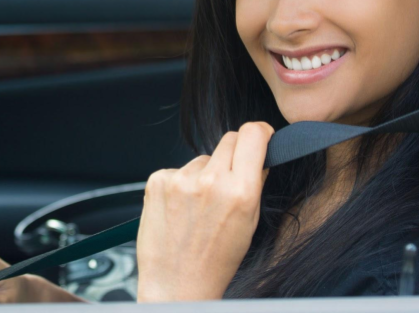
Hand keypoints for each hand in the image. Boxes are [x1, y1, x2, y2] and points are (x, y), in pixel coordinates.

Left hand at [136, 121, 273, 302]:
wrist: (177, 285)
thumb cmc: (216, 260)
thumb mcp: (249, 223)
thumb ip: (254, 183)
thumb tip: (259, 152)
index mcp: (240, 192)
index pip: (253, 134)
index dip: (260, 132)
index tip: (260, 137)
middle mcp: (210, 181)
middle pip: (229, 139)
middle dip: (234, 154)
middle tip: (229, 179)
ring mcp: (181, 180)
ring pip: (202, 158)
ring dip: (204, 174)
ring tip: (199, 207)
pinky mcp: (158, 181)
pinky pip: (178, 169)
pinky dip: (181, 184)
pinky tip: (180, 209)